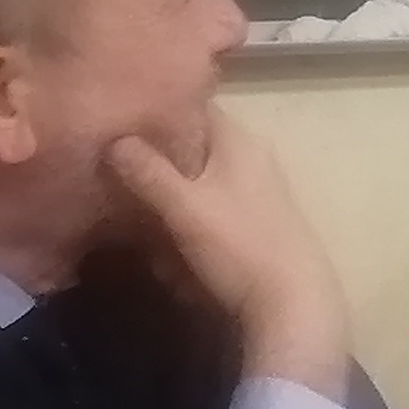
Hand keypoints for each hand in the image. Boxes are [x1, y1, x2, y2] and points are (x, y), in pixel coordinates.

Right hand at [106, 117, 353, 391]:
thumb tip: (115, 140)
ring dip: (171, 201)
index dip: (157, 108)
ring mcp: (259, 191)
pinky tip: (169, 250)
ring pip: (201, 183)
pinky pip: (213, 212)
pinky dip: (190, 224)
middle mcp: (253, 157)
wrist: (293, 303)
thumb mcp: (185, 207)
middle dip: (158, 162)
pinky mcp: (258, 223)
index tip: (119, 119)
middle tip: (116, 172)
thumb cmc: (239, 245)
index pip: (194, 105)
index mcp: (239, 140)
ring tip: (136, 215)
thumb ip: (148, 172)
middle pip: (194, 146)